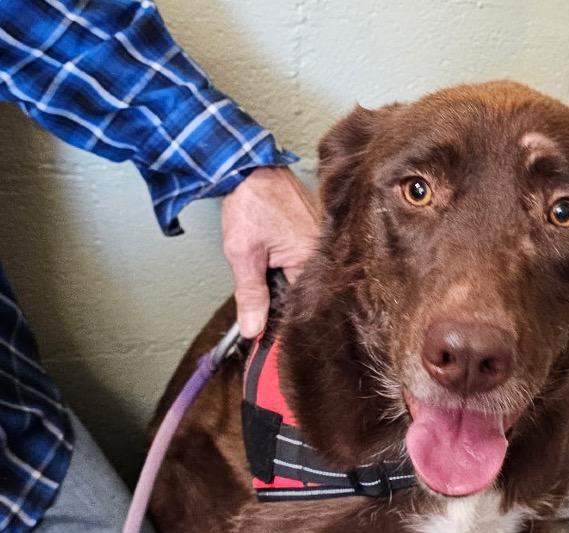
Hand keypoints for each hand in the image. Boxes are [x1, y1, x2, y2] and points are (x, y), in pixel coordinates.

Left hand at [221, 167, 319, 338]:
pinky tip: (280, 258)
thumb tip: (254, 330)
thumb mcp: (243, 254)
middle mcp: (325, 249)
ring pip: (309, 275)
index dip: (286, 320)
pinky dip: (295, 264)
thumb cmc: (250, 200)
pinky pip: (310, 259)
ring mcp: (324, 239)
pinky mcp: (319, 231)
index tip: (271, 334)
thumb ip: (250, 295)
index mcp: (312, 258)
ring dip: (290, 281)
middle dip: (287, 299)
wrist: (250, 163)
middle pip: (309, 291)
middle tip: (266, 303)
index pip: (304, 304)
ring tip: (272, 270)